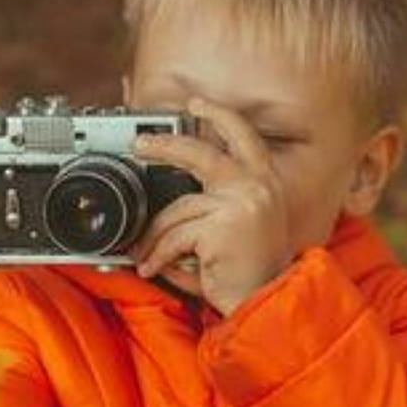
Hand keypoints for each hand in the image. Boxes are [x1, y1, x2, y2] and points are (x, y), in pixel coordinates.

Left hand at [130, 96, 293, 314]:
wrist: (266, 303)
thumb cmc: (253, 272)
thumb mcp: (244, 226)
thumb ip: (220, 202)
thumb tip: (176, 190)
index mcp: (266, 183)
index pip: (244, 136)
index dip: (219, 115)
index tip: (197, 103)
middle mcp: (257, 188)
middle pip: (202, 153)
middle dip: (165, 145)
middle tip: (140, 144)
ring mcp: (240, 204)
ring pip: (178, 208)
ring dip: (155, 235)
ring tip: (147, 254)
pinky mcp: (220, 227)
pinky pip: (175, 236)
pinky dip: (158, 255)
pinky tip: (155, 269)